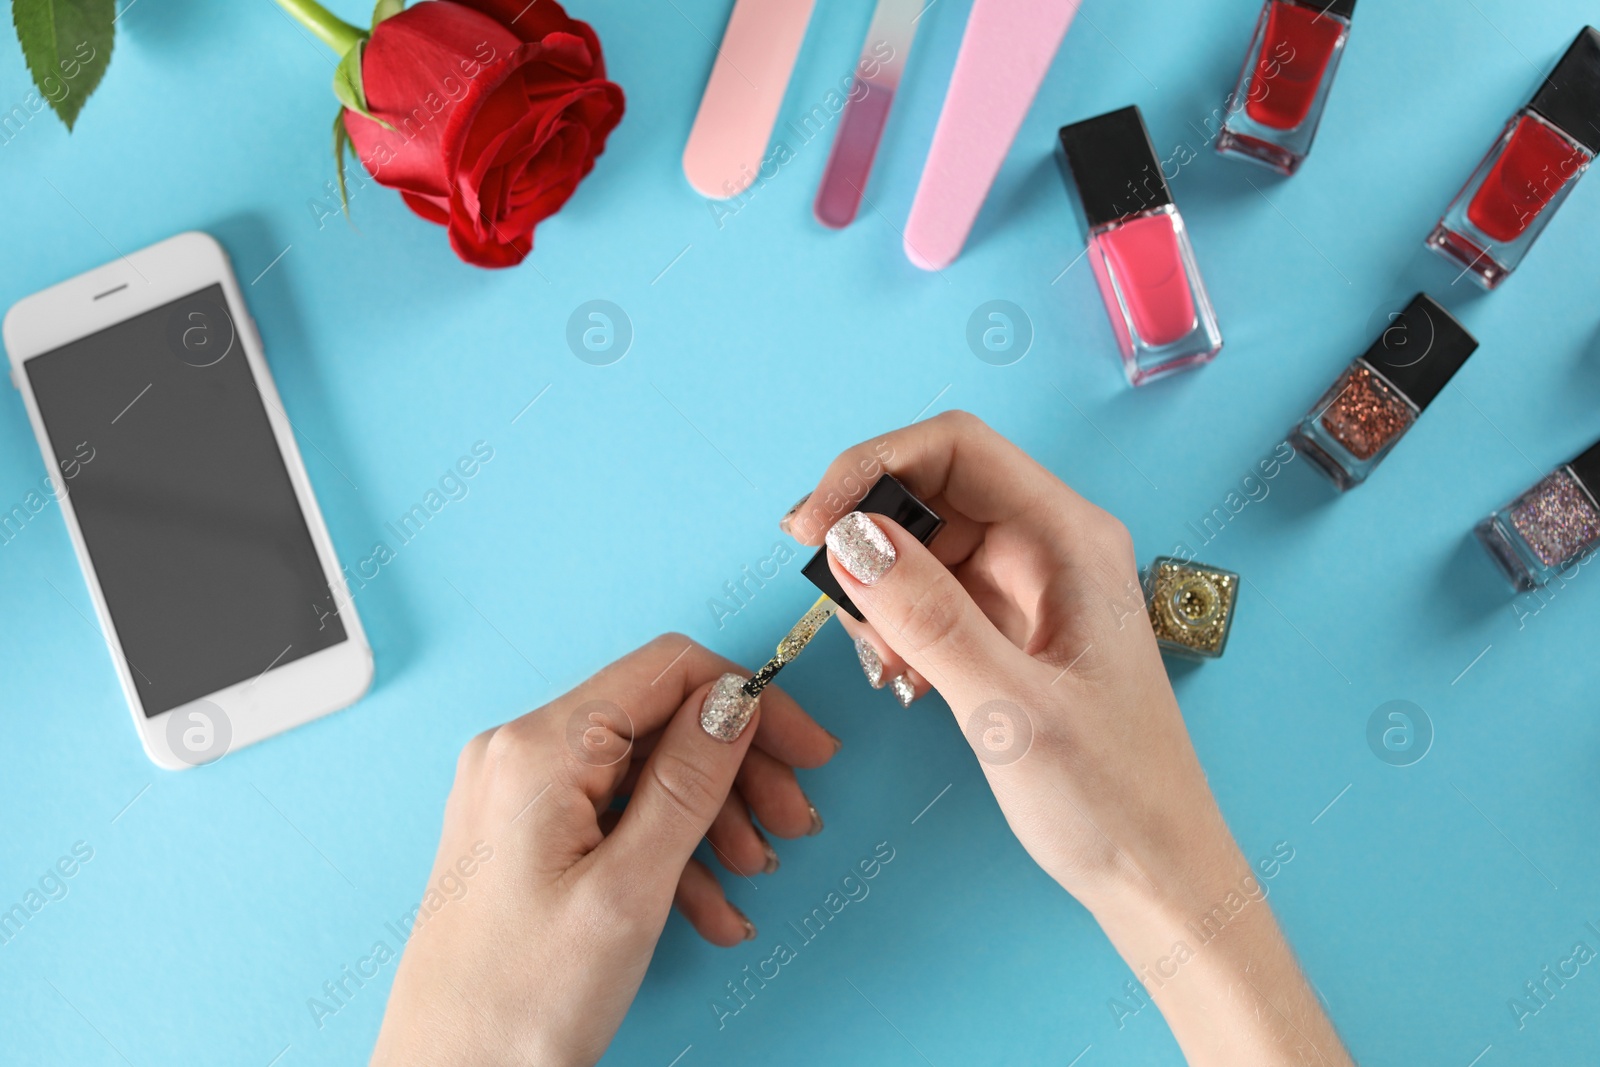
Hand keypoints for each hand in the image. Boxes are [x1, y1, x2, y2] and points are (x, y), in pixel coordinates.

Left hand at [370, 635, 836, 1065]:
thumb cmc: (517, 1003)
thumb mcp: (628, 890)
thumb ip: (688, 784)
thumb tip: (733, 701)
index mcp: (538, 749)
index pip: (667, 671)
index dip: (750, 701)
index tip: (808, 748)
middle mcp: (521, 755)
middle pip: (662, 723)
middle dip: (738, 772)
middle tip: (794, 823)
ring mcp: (519, 796)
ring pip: (646, 774)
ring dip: (714, 820)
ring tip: (754, 877)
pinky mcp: (524, 837)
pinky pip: (616, 818)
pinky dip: (672, 855)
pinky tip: (710, 909)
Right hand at [785, 412, 1350, 1066]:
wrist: (1157, 876)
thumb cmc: (1111, 797)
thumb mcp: (1009, 708)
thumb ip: (928, 617)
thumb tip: (851, 538)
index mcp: (1070, 539)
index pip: (954, 448)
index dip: (871, 468)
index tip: (811, 527)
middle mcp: (1053, 549)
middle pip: (934, 492)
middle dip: (871, 540)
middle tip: (840, 609)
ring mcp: (1035, 591)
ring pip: (927, 549)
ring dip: (884, 594)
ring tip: (887, 665)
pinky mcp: (1015, 633)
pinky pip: (938, 599)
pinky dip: (904, 629)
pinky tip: (906, 681)